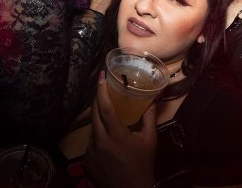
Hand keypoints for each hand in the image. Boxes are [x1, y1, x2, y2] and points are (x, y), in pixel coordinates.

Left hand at [83, 72, 156, 187]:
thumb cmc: (143, 164)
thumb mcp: (149, 140)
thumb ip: (149, 117)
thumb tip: (154, 97)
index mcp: (117, 135)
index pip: (105, 108)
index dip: (102, 90)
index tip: (101, 76)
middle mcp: (101, 142)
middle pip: (94, 113)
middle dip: (97, 99)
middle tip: (102, 88)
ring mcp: (91, 152)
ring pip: (92, 128)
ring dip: (98, 118)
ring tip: (107, 113)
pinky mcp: (86, 161)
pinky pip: (90, 142)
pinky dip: (97, 136)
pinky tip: (107, 138)